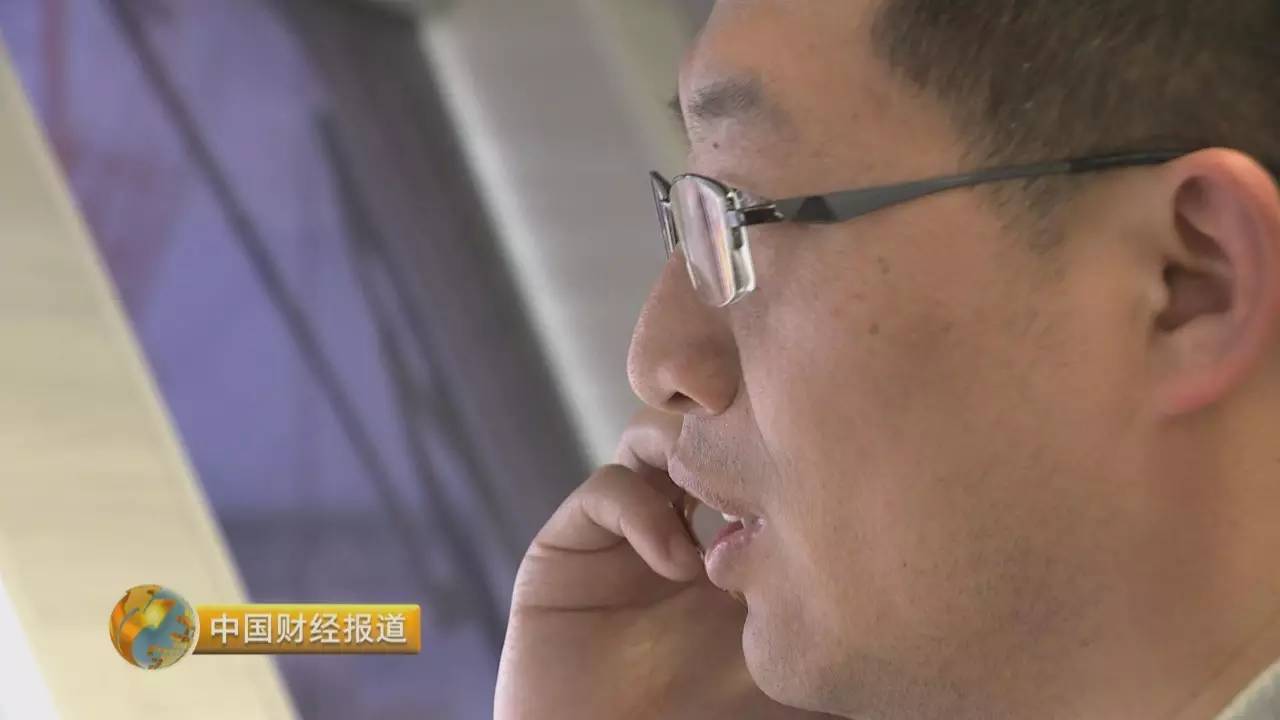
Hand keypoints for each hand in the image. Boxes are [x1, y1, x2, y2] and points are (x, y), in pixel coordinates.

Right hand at [495, 408, 835, 719]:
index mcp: (735, 551)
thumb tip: (882, 568)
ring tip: (721, 505)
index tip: (821, 472)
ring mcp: (624, 536)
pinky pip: (606, 486)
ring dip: (687, 454)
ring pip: (653, 438)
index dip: (787, 450)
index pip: (758, 461)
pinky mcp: (569, 548)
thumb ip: (824, 611)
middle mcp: (681, 532)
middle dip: (735, 432)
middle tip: (768, 462)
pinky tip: (675, 563)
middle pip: (706, 432)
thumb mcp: (791, 662)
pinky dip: (641, 508)